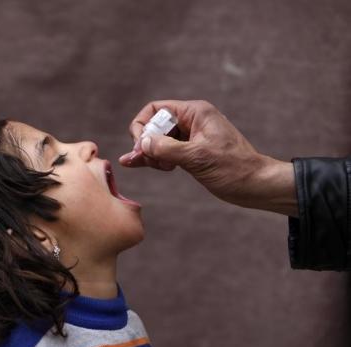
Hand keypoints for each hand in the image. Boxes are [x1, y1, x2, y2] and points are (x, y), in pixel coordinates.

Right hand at [118, 100, 297, 216]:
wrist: (256, 185)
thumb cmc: (234, 169)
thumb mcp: (197, 157)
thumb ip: (167, 148)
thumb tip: (142, 143)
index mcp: (195, 113)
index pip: (156, 110)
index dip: (143, 127)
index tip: (141, 148)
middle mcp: (192, 121)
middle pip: (155, 125)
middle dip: (145, 142)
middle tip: (142, 160)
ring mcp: (192, 137)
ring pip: (159, 140)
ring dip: (148, 152)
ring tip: (143, 165)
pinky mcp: (192, 152)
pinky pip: (167, 151)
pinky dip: (155, 158)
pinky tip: (143, 165)